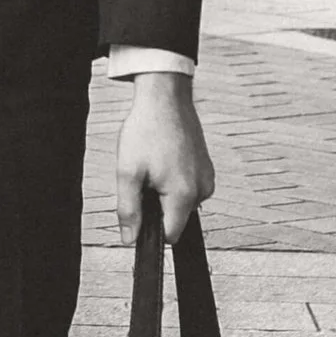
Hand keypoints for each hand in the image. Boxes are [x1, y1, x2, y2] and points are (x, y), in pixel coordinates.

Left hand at [114, 73, 214, 243]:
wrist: (165, 97)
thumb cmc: (147, 130)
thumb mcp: (128, 173)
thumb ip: (129, 211)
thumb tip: (130, 239)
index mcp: (184, 195)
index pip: (170, 236)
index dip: (151, 227)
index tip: (140, 207)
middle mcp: (203, 189)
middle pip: (176, 218)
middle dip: (156, 205)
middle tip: (145, 176)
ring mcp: (207, 177)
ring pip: (181, 202)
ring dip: (165, 191)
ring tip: (154, 163)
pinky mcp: (207, 167)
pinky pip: (189, 186)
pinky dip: (175, 179)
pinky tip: (165, 157)